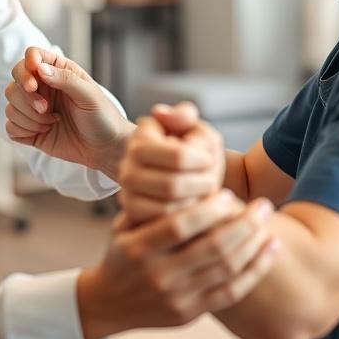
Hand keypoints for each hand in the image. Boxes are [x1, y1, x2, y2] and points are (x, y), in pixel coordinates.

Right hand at [4, 46, 133, 177]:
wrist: (105, 149)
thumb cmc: (102, 117)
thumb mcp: (89, 95)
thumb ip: (65, 79)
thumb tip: (40, 68)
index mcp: (58, 71)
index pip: (31, 56)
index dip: (27, 67)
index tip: (34, 84)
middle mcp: (43, 87)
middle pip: (15, 82)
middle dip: (27, 98)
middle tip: (45, 108)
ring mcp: (34, 108)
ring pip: (10, 104)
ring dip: (29, 117)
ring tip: (52, 122)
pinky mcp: (29, 129)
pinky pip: (10, 126)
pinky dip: (23, 130)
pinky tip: (43, 132)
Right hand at [77, 190, 279, 338]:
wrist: (112, 303)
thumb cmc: (124, 253)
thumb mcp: (124, 225)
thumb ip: (151, 205)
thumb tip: (186, 175)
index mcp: (139, 249)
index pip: (180, 225)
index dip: (209, 208)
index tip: (229, 194)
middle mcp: (159, 275)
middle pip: (212, 248)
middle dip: (244, 223)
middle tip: (263, 205)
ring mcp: (176, 298)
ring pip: (226, 270)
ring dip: (253, 244)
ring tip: (266, 223)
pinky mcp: (191, 313)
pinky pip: (231, 293)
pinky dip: (255, 270)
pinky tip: (269, 250)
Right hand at [118, 104, 226, 224]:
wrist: (193, 181)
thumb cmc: (197, 153)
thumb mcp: (197, 130)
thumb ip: (184, 115)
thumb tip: (160, 113)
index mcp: (141, 138)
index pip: (177, 155)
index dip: (201, 160)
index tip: (210, 159)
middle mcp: (127, 166)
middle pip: (172, 186)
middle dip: (201, 185)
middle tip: (212, 182)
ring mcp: (127, 193)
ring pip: (167, 208)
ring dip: (195, 204)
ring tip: (205, 195)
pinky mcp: (133, 216)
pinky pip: (161, 225)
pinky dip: (183, 219)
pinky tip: (194, 209)